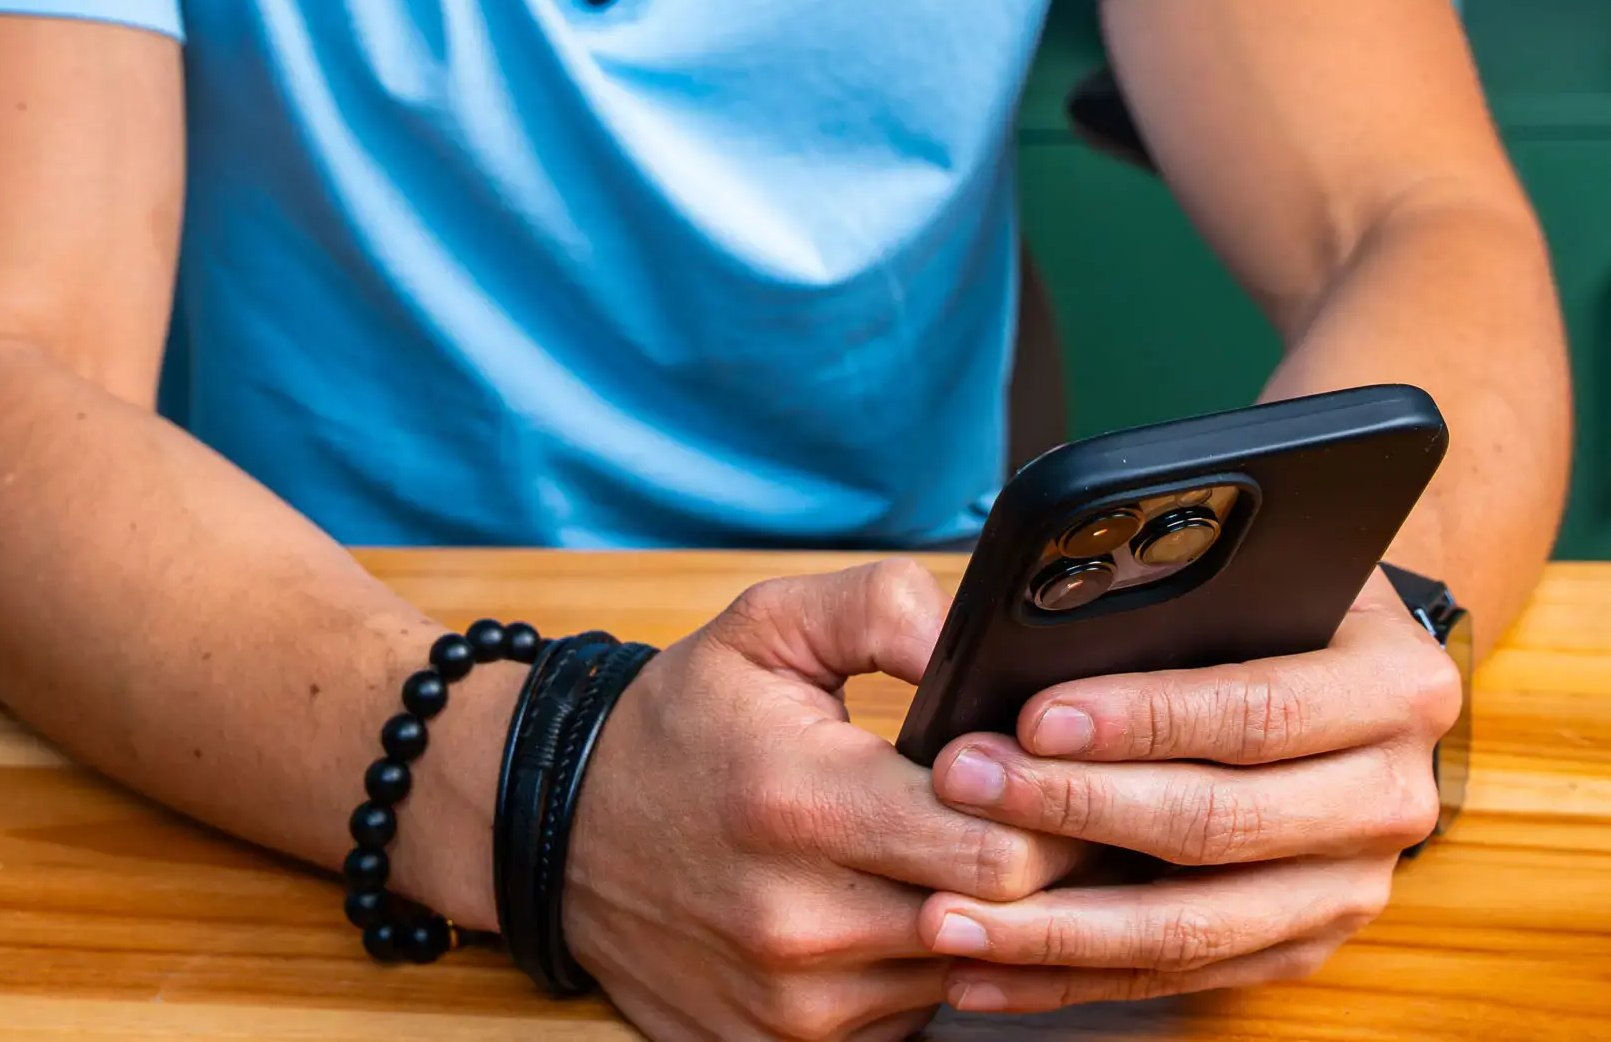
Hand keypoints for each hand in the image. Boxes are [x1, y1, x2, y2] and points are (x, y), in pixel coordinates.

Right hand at [563, 560, 1084, 1041]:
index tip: (1042, 767)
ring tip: (971, 853)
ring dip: (985, 920)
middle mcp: (800, 922)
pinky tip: (907, 907)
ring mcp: (793, 1004)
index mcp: (804, 803)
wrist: (564, 832)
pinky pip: (910, 1018)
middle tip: (1043, 811)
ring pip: (964, 975)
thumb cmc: (682, 723)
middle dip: (1042, 863)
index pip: (999, 844)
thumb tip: (975, 646)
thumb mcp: (769, 626)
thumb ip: (885, 610)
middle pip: (1000, 919)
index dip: (1046, 805)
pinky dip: (927, 969)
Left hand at [916, 567, 1461, 1013]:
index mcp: (1395, 687)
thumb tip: (1044, 625)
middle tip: (965, 789)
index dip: (1146, 719)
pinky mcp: (1303, 944)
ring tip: (949, 917)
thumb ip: (1175, 591)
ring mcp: (1351, 886)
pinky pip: (1177, 976)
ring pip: (1194, 927)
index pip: (1259, 710)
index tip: (1036, 719)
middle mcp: (1391, 796)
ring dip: (1057, 930)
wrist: (1347, 683)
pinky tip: (983, 970)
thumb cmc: (1278, 606)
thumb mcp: (1259, 569)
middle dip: (1076, 810)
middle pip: (1220, 823)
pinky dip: (1070, 977)